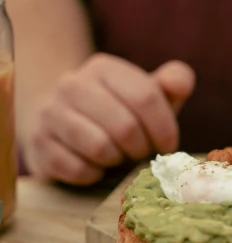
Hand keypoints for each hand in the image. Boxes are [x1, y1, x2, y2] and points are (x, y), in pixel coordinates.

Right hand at [24, 54, 195, 184]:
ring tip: (118, 156)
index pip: (145, 97)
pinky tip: (96, 166)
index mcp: (103, 67)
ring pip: (99, 148)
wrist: (63, 121)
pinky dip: (93, 174)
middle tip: (142, 153)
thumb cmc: (119, 110)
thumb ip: (173, 83)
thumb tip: (180, 83)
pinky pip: (76, 168)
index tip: (167, 144)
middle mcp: (71, 84)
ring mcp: (50, 113)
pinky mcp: (38, 143)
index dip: (164, 128)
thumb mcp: (148, 93)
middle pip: (124, 126)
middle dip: (141, 147)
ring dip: (117, 160)